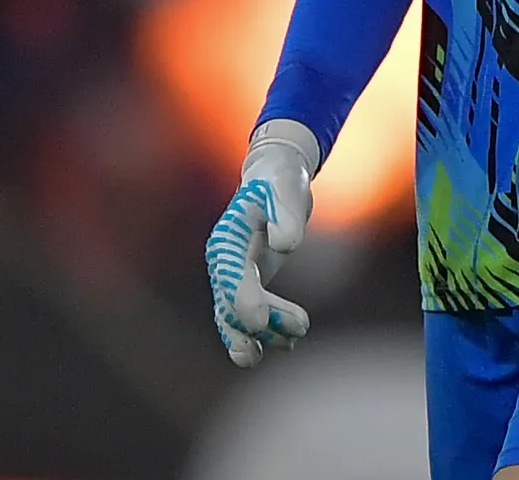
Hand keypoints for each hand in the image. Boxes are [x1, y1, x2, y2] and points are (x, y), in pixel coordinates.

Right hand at [205, 119, 317, 365]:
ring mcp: (233, 273)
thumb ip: (286, 215)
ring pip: (237, 315)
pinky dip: (265, 331)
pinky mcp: (248, 281)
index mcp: (228, 236)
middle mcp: (224, 259)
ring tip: (293, 341)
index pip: (230, 272)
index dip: (243, 298)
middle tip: (280, 343)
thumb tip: (286, 246)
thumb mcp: (287, 188)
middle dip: (249, 326)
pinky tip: (289, 342)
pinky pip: (249, 314)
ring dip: (261, 334)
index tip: (258, 321)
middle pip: (229, 301)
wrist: (274, 176)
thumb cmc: (280, 180)